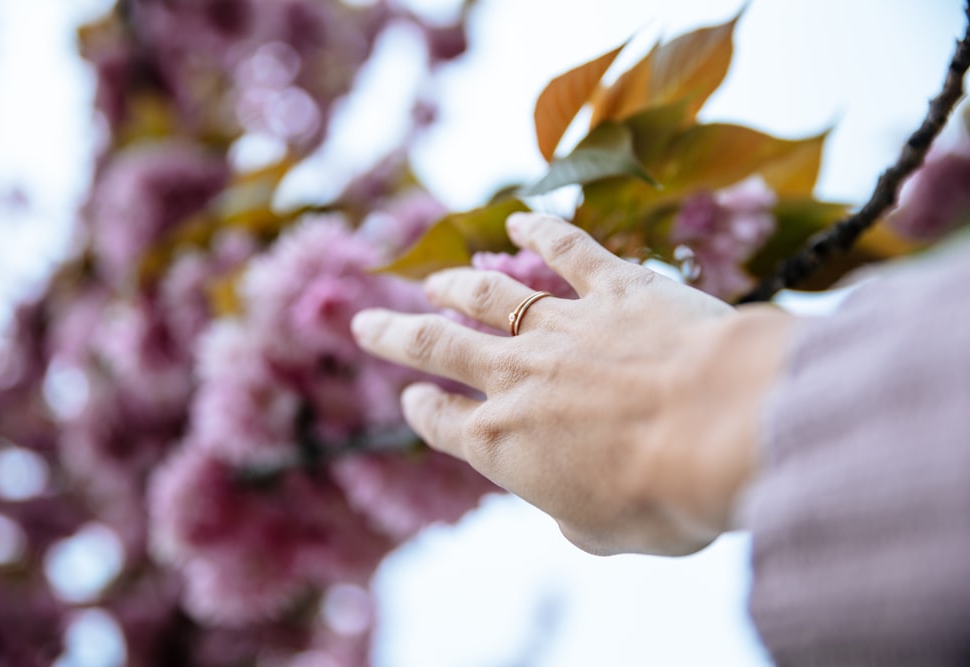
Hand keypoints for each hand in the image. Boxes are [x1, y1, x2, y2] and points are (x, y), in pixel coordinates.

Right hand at [351, 213, 792, 555]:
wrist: (721, 430)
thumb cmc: (665, 497)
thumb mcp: (605, 533)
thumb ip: (572, 516)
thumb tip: (567, 506)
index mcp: (504, 444)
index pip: (443, 422)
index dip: (422, 409)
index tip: (414, 399)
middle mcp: (518, 377)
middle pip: (437, 346)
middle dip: (395, 335)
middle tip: (367, 322)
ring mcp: (562, 327)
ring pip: (490, 294)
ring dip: (454, 284)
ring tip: (433, 279)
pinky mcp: (614, 288)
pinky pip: (568, 250)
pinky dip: (542, 228)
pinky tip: (521, 215)